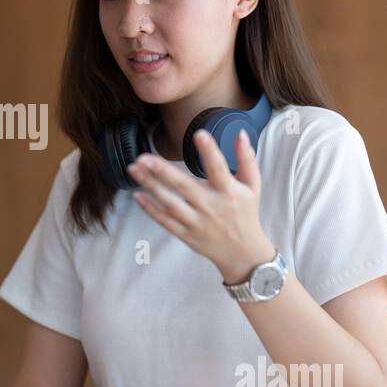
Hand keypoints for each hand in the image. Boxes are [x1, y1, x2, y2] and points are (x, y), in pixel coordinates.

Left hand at [126, 128, 275, 283]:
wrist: (242, 253)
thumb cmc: (246, 213)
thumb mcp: (252, 186)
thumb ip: (246, 159)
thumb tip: (240, 133)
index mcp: (229, 192)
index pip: (219, 169)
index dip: (210, 152)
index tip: (199, 134)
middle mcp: (211, 207)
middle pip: (184, 187)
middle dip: (162, 171)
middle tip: (143, 157)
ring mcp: (196, 222)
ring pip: (169, 203)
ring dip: (150, 185)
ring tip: (134, 169)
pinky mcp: (185, 234)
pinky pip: (165, 221)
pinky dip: (150, 209)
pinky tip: (137, 195)